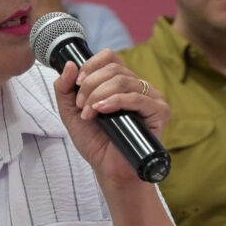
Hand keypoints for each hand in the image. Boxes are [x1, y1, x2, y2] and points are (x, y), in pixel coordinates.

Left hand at [52, 51, 169, 183]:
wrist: (109, 169)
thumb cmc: (95, 142)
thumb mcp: (71, 113)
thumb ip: (65, 89)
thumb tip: (70, 64)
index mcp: (120, 82)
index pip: (109, 56)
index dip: (90, 65)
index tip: (77, 84)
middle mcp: (137, 86)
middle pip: (113, 68)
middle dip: (90, 85)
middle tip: (81, 106)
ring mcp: (151, 97)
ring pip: (123, 80)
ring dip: (99, 95)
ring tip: (89, 115)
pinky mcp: (160, 111)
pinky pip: (138, 97)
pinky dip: (116, 101)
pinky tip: (102, 111)